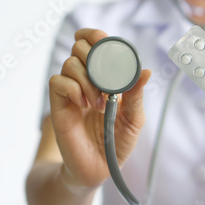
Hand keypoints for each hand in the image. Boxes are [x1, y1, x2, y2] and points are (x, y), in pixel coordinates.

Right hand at [49, 29, 150, 189]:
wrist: (100, 168)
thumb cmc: (117, 142)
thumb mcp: (134, 119)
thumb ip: (137, 95)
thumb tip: (146, 71)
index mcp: (106, 78)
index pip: (95, 44)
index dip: (96, 35)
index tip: (103, 40)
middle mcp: (86, 80)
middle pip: (79, 47)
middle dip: (93, 56)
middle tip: (106, 82)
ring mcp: (71, 92)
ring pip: (69, 63)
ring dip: (87, 80)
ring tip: (99, 104)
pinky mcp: (59, 105)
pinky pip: (57, 81)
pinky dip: (72, 88)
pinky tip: (84, 105)